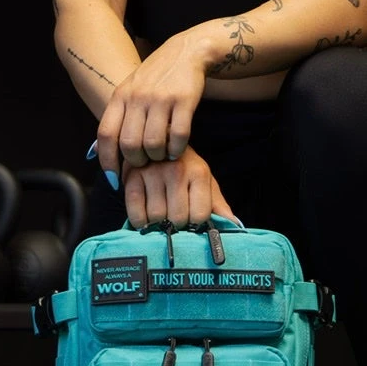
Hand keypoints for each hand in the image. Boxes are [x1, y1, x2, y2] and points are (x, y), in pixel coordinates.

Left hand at [97, 32, 207, 174]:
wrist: (185, 52)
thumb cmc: (155, 78)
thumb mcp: (130, 91)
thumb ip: (117, 120)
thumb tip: (96, 153)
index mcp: (120, 96)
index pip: (106, 135)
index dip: (107, 161)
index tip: (114, 179)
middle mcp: (137, 97)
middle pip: (129, 144)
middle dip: (137, 162)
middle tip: (145, 163)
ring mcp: (161, 98)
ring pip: (153, 143)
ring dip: (158, 157)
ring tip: (162, 155)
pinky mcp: (184, 100)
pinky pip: (178, 135)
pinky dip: (177, 149)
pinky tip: (177, 149)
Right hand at [119, 146, 239, 230]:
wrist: (158, 140)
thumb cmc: (185, 168)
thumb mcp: (205, 182)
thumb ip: (218, 204)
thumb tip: (235, 225)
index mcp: (199, 173)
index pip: (200, 215)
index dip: (196, 224)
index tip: (191, 220)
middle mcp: (176, 171)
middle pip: (178, 218)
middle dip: (177, 225)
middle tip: (174, 219)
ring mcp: (152, 173)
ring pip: (156, 218)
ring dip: (158, 224)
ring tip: (161, 215)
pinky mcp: (131, 177)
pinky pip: (136, 213)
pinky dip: (140, 222)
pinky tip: (146, 216)